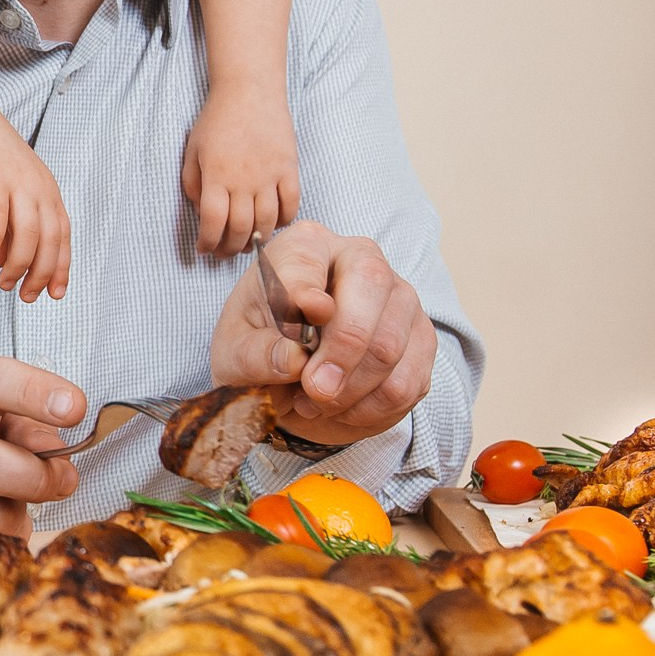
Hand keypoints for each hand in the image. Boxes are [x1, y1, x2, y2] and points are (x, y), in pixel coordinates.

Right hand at [0, 100, 71, 303]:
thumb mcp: (8, 191)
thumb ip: (12, 223)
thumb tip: (7, 261)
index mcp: (48, 191)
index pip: (63, 236)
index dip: (61, 268)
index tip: (55, 295)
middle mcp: (38, 186)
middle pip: (50, 239)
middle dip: (41, 274)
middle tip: (25, 297)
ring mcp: (16, 180)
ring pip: (27, 233)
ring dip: (17, 264)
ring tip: (3, 283)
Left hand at [181, 87, 300, 255]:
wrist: (249, 91)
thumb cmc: (217, 120)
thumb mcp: (192, 151)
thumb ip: (192, 184)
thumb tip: (201, 214)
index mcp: (216, 175)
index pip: (212, 222)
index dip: (208, 242)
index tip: (204, 249)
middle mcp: (244, 179)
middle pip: (240, 228)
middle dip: (230, 248)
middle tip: (225, 252)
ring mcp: (269, 175)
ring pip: (267, 222)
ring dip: (257, 239)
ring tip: (248, 242)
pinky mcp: (289, 168)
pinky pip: (291, 204)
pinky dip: (284, 220)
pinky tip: (274, 223)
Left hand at [210, 221, 435, 447]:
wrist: (289, 380)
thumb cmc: (258, 349)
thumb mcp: (233, 354)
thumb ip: (254, 355)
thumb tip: (294, 359)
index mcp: (305, 246)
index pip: (309, 258)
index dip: (308, 286)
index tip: (310, 311)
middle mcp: (360, 259)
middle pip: (372, 285)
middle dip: (343, 347)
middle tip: (315, 389)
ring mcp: (399, 297)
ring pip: (391, 343)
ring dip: (350, 389)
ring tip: (313, 402)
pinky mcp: (420, 340)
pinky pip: (407, 381)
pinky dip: (370, 408)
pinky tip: (341, 409)